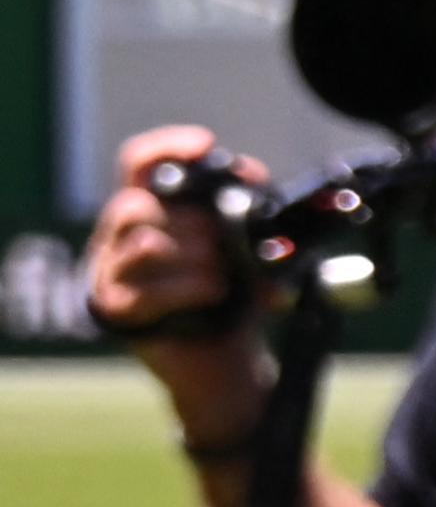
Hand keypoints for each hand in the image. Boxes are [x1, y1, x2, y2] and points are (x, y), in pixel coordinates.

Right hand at [86, 129, 265, 443]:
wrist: (225, 360)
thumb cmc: (232, 298)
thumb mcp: (247, 249)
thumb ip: (244, 212)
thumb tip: (253, 177)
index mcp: (151, 210)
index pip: (139, 163)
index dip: (166, 148)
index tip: (203, 145)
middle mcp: (121, 235)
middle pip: (138, 204)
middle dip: (195, 222)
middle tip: (226, 245)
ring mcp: (111, 271)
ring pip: (143, 243)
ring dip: (195, 257)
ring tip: (222, 275)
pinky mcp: (116, 309)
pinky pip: (144, 290)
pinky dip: (188, 288)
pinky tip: (213, 292)